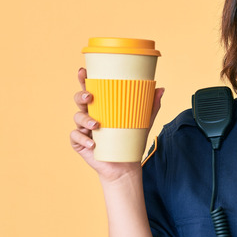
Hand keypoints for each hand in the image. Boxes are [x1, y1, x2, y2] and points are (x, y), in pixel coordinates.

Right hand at [69, 67, 164, 181]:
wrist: (126, 165)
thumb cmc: (131, 141)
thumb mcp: (143, 122)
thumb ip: (151, 106)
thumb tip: (161, 88)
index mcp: (102, 107)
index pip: (91, 89)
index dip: (84, 79)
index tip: (83, 71)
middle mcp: (90, 115)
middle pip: (79, 100)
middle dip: (81, 95)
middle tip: (89, 97)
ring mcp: (83, 129)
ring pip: (77, 117)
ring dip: (84, 119)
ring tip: (96, 125)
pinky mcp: (80, 143)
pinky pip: (75, 137)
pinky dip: (82, 139)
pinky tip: (93, 143)